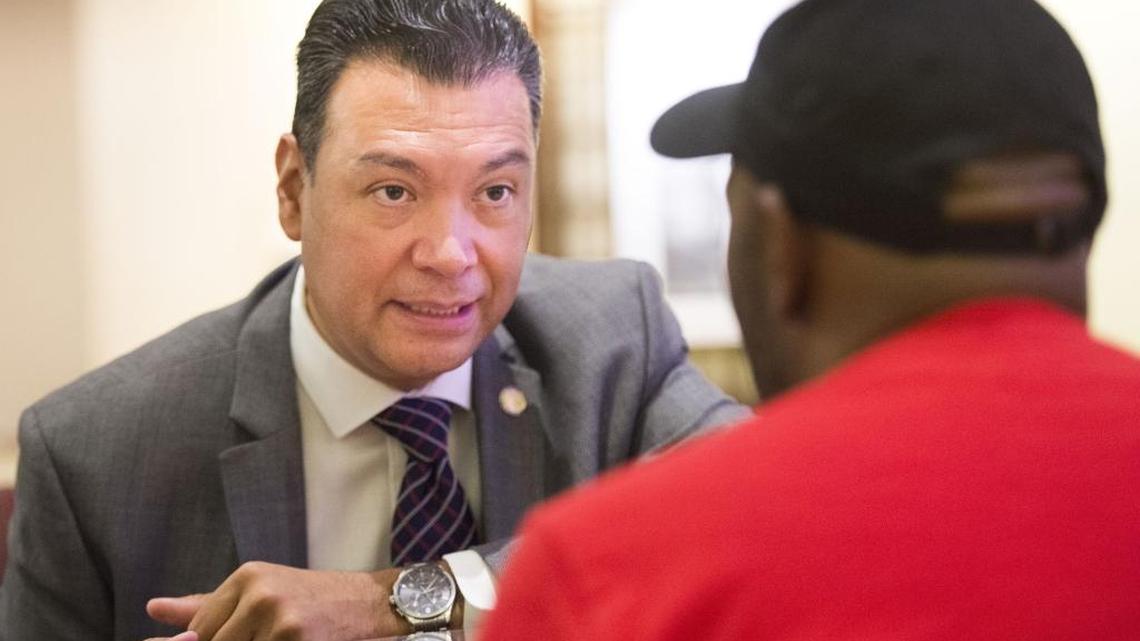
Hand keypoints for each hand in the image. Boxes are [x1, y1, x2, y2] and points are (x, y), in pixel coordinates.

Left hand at [146, 561, 410, 640]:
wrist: (375, 605)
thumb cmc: (317, 602)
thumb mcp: (262, 593)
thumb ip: (206, 605)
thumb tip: (153, 609)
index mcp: (246, 577)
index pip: (200, 630)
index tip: (249, 635)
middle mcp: (258, 592)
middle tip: (270, 634)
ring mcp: (278, 618)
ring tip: (287, 635)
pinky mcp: (295, 638)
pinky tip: (293, 640)